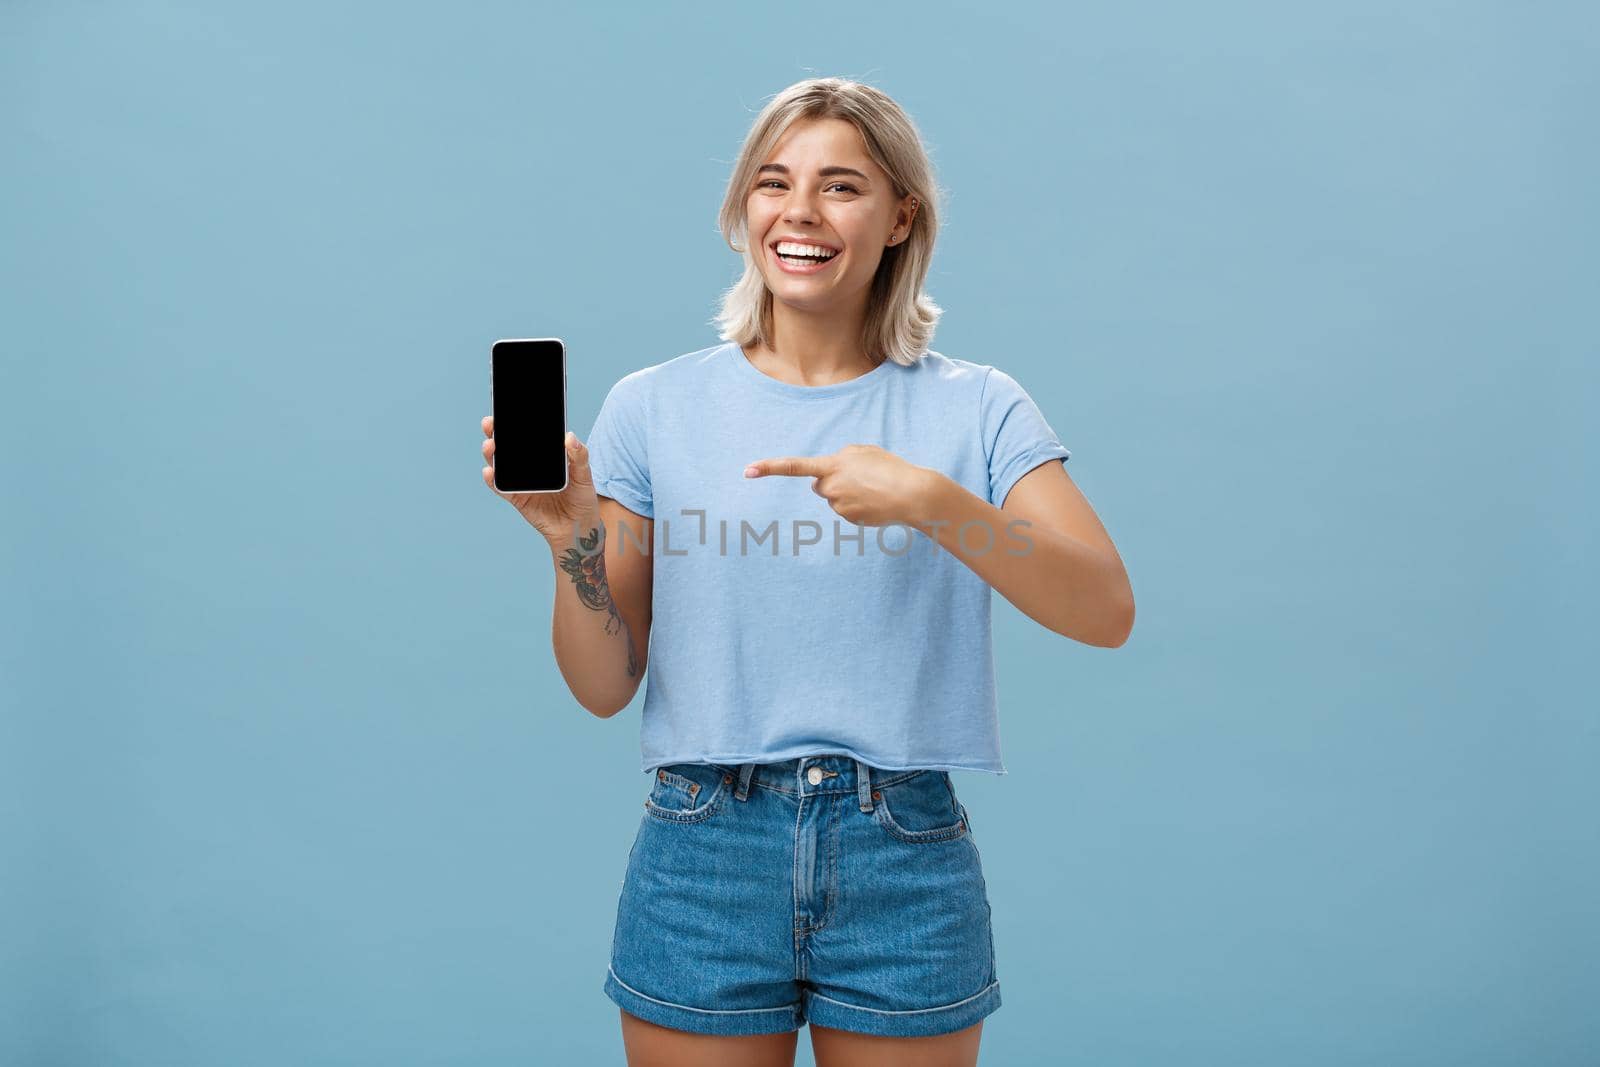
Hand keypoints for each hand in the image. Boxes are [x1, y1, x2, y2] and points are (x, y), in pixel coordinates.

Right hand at [482, 415, 599, 542]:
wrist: (579, 528)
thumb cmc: (582, 498)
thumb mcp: (585, 474)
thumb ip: (579, 456)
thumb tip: (569, 436)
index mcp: (544, 455)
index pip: (526, 435)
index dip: (514, 421)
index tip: (506, 409)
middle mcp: (529, 465)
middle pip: (507, 446)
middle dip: (495, 433)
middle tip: (490, 424)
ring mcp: (521, 481)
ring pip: (500, 464)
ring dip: (491, 454)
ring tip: (490, 446)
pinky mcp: (517, 498)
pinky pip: (501, 488)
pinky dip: (493, 480)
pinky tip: (490, 472)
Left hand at [743, 444, 936, 527]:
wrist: (911, 494)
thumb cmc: (890, 468)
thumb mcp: (864, 451)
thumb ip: (842, 457)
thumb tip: (829, 475)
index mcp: (833, 465)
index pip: (794, 467)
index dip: (769, 468)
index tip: (748, 471)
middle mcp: (830, 487)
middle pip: (819, 485)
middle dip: (832, 482)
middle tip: (859, 479)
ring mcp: (838, 506)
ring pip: (834, 499)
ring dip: (849, 494)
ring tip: (874, 489)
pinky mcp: (848, 520)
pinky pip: (847, 511)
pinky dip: (858, 507)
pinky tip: (876, 502)